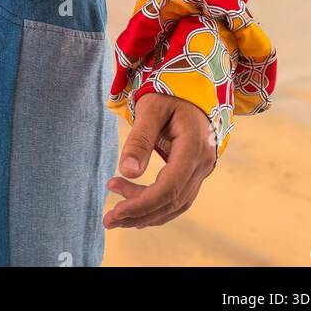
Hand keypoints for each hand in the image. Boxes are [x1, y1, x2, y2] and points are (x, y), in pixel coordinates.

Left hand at [103, 92, 216, 229]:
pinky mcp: (195, 172)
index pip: (169, 187)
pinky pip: (178, 197)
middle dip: (139, 214)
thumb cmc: (169, 93)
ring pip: (176, 203)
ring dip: (146, 214)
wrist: (192, 90)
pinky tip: (134, 205)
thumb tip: (127, 171)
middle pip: (172, 200)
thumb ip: (140, 139)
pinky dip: (156, 205)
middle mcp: (203, 163)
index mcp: (193, 146)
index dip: (143, 203)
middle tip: (107, 219)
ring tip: (116, 214)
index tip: (116, 210)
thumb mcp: (151, 108)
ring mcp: (202, 169)